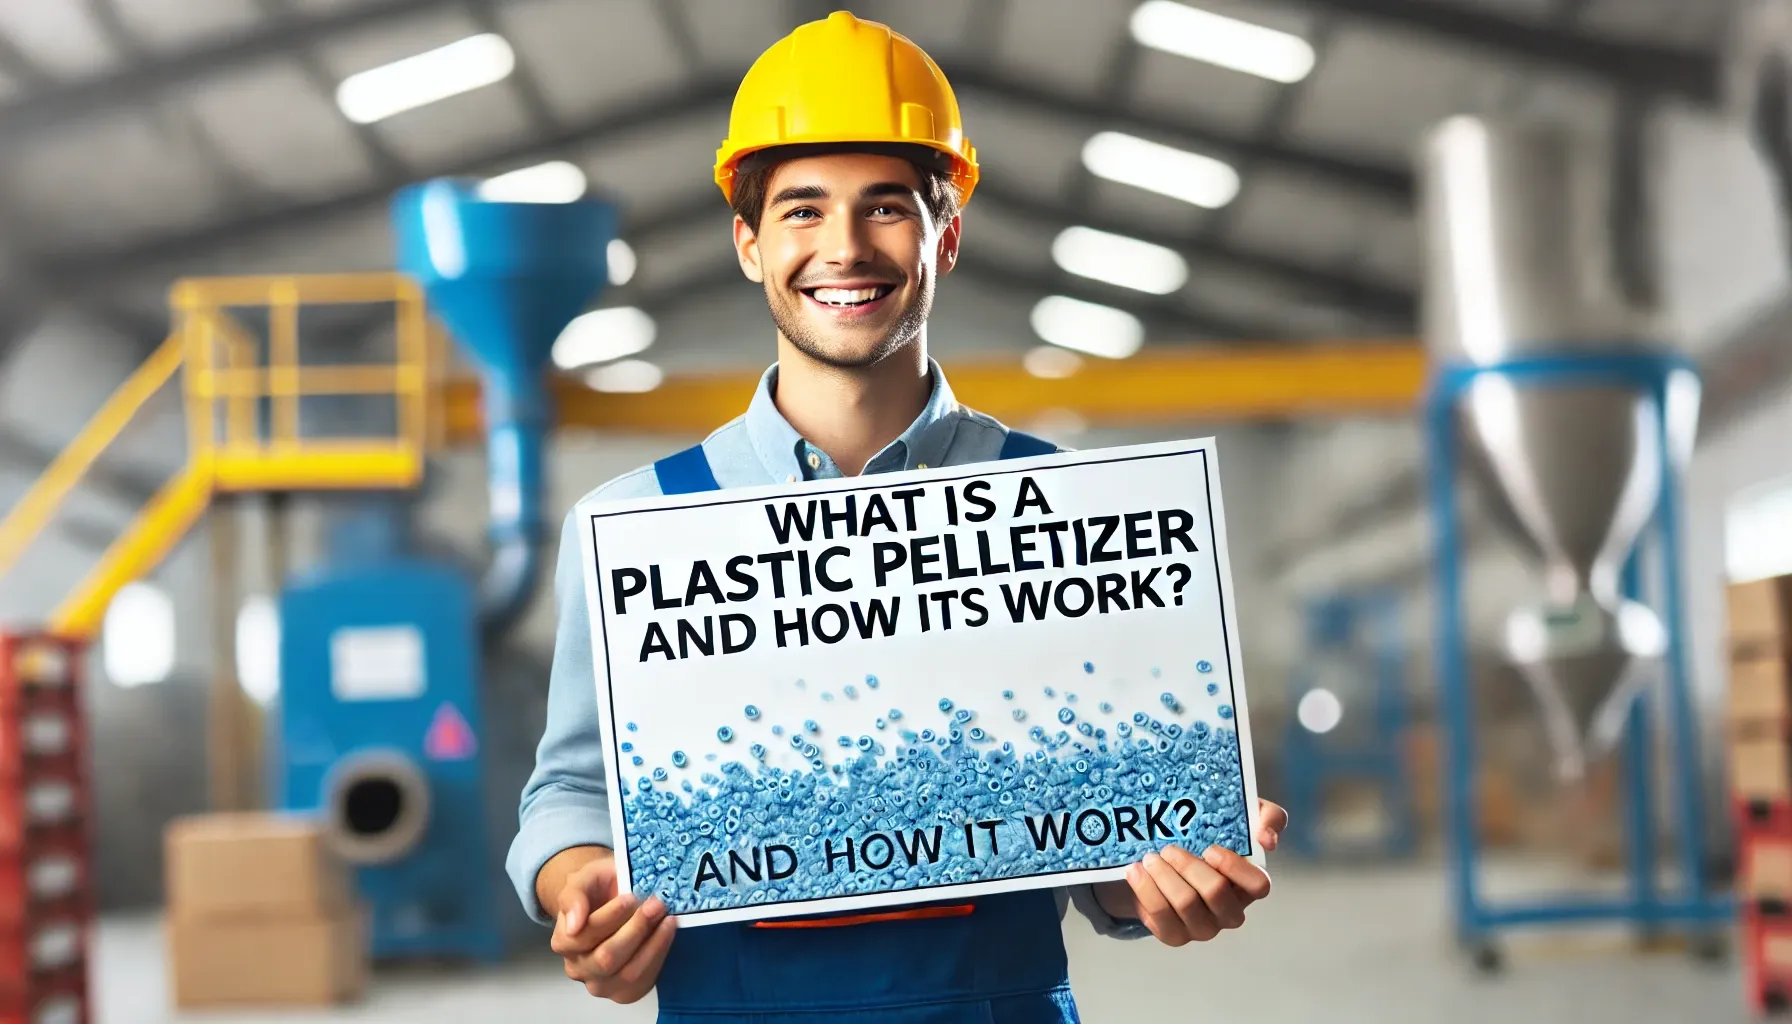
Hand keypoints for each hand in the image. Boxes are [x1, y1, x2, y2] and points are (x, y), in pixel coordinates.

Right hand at [548, 851, 676, 1002]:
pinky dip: (659, 954)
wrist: (611, 899)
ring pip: (628, 972)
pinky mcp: (626, 992)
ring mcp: (601, 985)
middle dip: (635, 929)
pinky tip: (667, 932)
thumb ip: (573, 897)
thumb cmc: (598, 890)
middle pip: (607, 958)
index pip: (584, 936)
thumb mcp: (583, 880)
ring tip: (667, 918)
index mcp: (564, 941)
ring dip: (653, 943)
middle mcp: (578, 968)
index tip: (630, 897)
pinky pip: (645, 980)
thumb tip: (574, 924)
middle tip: (656, 904)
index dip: (609, 917)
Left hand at [1094, 798, 1286, 946]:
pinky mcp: (1174, 935)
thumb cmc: (1208, 836)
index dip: (1235, 867)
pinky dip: (1145, 889)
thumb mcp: (1240, 815)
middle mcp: (1230, 912)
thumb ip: (1267, 818)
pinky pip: (1159, 916)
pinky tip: (1136, 871)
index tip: (1209, 848)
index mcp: (1248, 885)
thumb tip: (1267, 839)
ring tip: (1149, 857)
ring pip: (1185, 904)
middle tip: (1168, 848)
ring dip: (1163, 875)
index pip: (1258, 885)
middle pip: (1215, 892)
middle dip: (1188, 866)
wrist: (1164, 858)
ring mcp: (1203, 927)